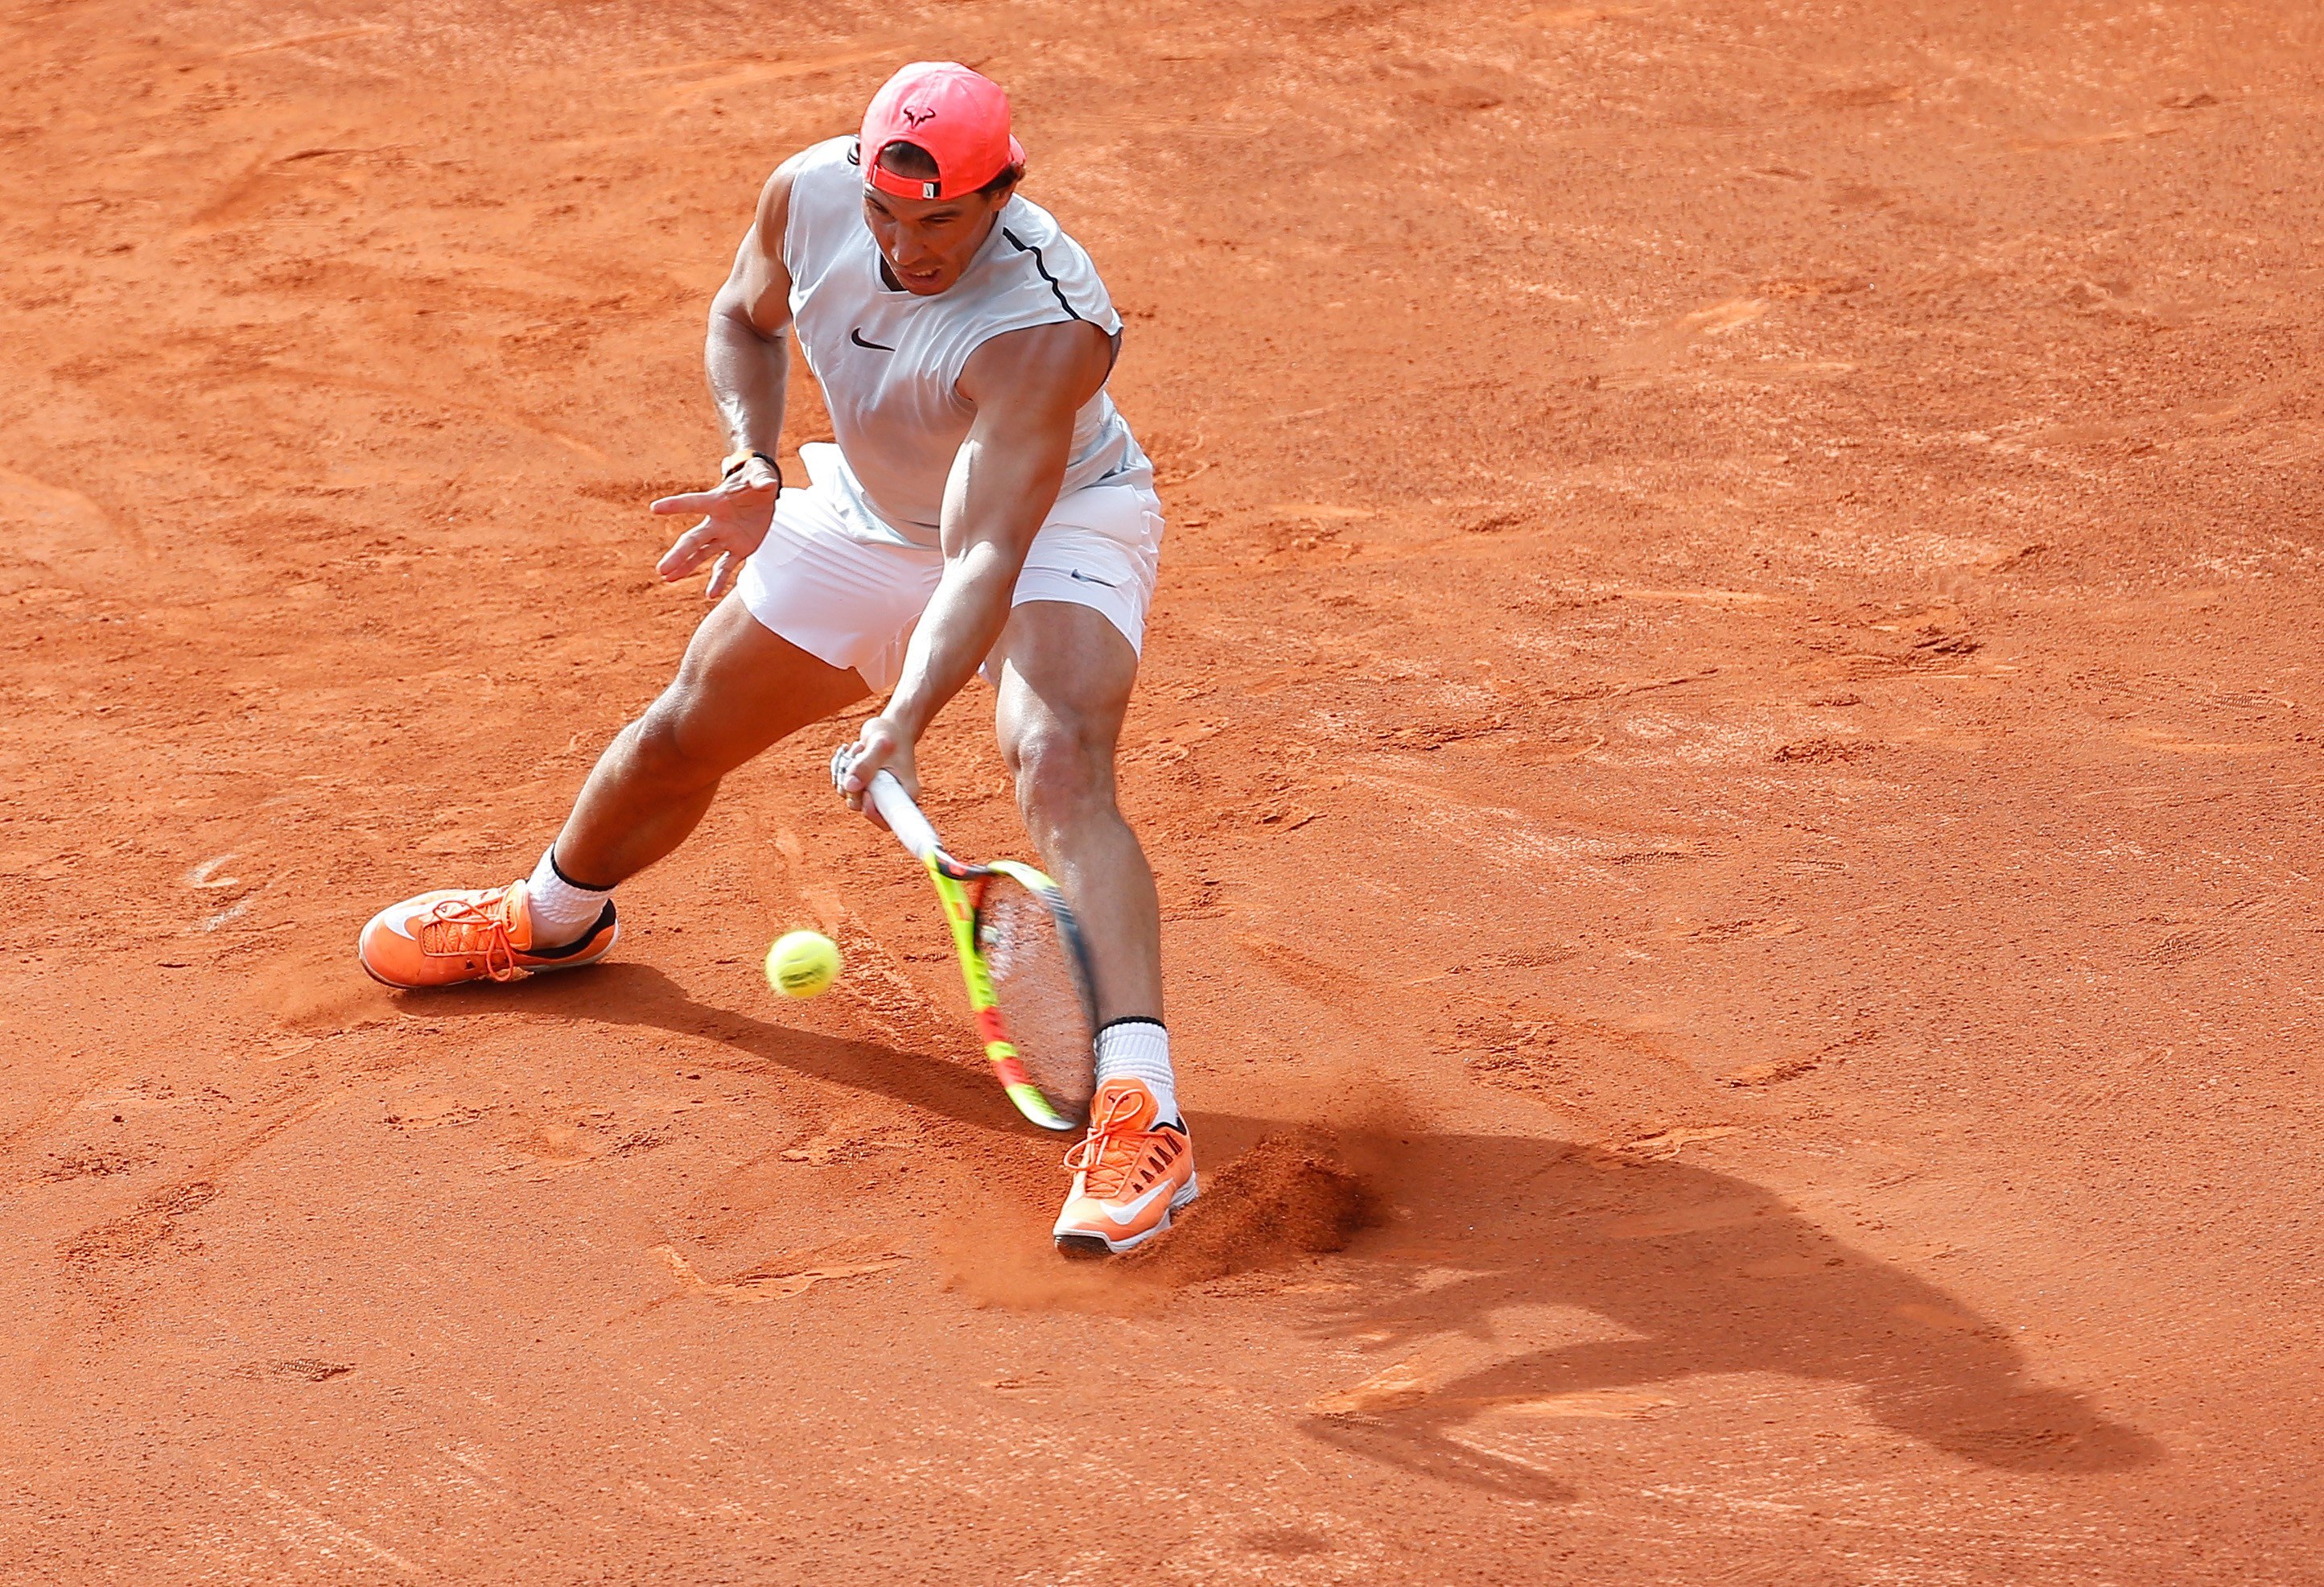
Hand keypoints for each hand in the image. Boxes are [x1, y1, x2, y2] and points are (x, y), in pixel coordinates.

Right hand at [650, 456, 781, 600]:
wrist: (763, 492)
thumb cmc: (757, 478)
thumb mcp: (761, 475)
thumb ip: (761, 479)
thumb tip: (766, 484)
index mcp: (717, 501)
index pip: (693, 503)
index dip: (675, 505)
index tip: (654, 509)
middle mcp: (716, 522)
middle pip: (693, 540)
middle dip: (678, 555)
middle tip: (661, 569)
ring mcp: (725, 537)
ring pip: (702, 554)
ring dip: (687, 567)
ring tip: (668, 579)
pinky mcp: (739, 548)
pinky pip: (726, 566)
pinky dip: (719, 580)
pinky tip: (710, 594)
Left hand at [834, 715, 918, 829]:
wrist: (890, 728)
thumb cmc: (891, 734)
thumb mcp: (880, 745)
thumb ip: (866, 765)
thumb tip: (850, 787)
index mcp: (904, 792)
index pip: (888, 820)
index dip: (872, 812)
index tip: (866, 792)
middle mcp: (889, 797)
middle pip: (862, 807)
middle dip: (853, 783)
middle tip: (857, 757)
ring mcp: (874, 793)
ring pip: (849, 796)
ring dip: (845, 772)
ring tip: (859, 748)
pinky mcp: (862, 787)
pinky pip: (843, 786)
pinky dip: (841, 769)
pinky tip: (852, 751)